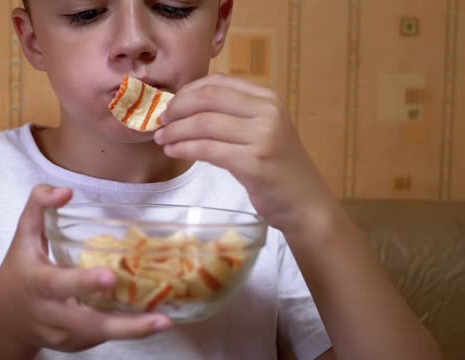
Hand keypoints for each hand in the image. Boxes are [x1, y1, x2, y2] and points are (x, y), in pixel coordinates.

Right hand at [0, 185, 171, 353]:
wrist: (3, 319)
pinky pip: (99, 340)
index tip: (110, 277)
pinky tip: (149, 324)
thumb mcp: (23, 235)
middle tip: (159, 319)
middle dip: (123, 325)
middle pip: (87, 324)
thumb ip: (39, 205)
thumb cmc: (18, 270)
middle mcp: (49, 313)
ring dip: (132, 332)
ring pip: (98, 337)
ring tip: (163, 322)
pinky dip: (124, 334)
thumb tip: (66, 191)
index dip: (83, 282)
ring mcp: (61, 334)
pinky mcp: (72, 346)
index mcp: (36, 283)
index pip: (58, 284)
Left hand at [154, 74, 337, 235]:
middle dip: (177, 108)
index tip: (170, 105)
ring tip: (161, 139)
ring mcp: (262, 137)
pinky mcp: (253, 163)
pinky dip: (184, 149)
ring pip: (204, 124)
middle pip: (208, 98)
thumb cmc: (277, 166)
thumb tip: (186, 104)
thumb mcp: (261, 129)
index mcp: (267, 98)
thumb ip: (233, 113)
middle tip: (161, 122)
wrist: (304, 201)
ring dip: (175, 131)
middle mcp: (267, 111)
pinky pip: (208, 150)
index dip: (187, 91)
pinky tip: (173, 151)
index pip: (218, 83)